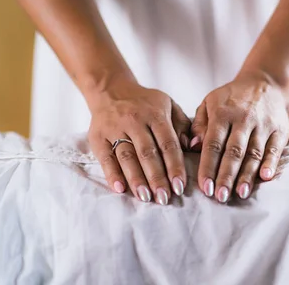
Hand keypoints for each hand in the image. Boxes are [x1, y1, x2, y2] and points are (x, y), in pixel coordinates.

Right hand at [86, 77, 190, 204]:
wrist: (110, 89)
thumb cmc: (146, 103)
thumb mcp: (168, 105)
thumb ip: (182, 125)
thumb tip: (191, 147)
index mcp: (156, 114)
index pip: (168, 144)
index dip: (174, 166)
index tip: (180, 186)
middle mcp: (135, 121)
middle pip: (147, 153)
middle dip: (157, 178)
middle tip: (164, 198)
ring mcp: (115, 128)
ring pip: (127, 157)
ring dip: (136, 179)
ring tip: (146, 197)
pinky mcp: (97, 136)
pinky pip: (105, 157)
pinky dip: (112, 174)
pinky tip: (120, 189)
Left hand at [190, 73, 288, 202]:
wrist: (264, 82)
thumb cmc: (231, 98)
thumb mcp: (209, 103)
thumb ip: (199, 124)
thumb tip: (194, 147)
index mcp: (222, 113)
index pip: (213, 144)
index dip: (208, 167)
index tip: (204, 187)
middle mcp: (243, 119)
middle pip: (234, 152)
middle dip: (226, 176)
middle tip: (220, 197)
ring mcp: (263, 125)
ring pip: (254, 153)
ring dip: (247, 175)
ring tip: (240, 193)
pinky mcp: (279, 130)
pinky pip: (274, 148)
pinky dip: (271, 163)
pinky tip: (265, 177)